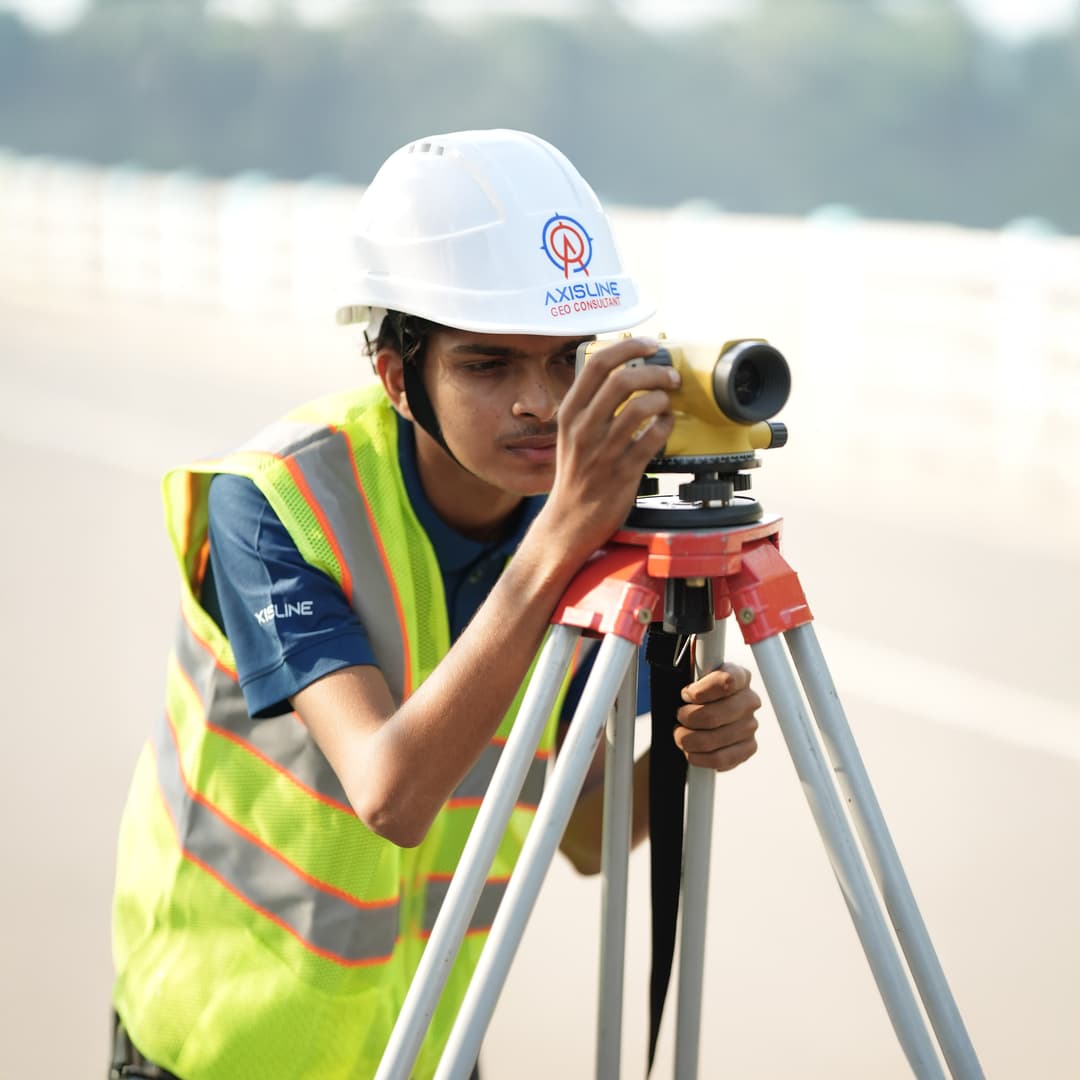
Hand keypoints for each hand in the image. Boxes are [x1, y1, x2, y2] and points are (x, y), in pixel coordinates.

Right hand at [536, 336, 679, 566]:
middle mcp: (584, 428)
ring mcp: (604, 450)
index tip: (648, 345)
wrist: (568, 522)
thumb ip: (591, 407)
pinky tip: (665, 427)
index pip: (597, 364)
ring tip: (667, 404)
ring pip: (642, 407)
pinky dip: (666, 426)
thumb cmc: (575, 476)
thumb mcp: (571, 434)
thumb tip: (625, 374)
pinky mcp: (624, 470)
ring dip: (663, 400)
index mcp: (569, 413)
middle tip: (669, 376)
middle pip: (623, 380)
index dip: (628, 348)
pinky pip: (654, 437)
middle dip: (654, 372)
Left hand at [674, 663, 759, 770]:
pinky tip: (691, 751)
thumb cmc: (698, 692)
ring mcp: (751, 725)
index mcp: (739, 675)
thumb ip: (692, 672)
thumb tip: (686, 681)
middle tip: (679, 717)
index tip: (685, 695)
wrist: (706, 712)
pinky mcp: (748, 747)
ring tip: (681, 735)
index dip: (699, 692)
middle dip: (687, 719)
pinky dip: (698, 757)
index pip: (725, 682)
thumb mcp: (693, 675)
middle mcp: (749, 700)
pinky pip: (720, 759)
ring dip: (688, 740)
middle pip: (713, 716)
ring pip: (712, 740)